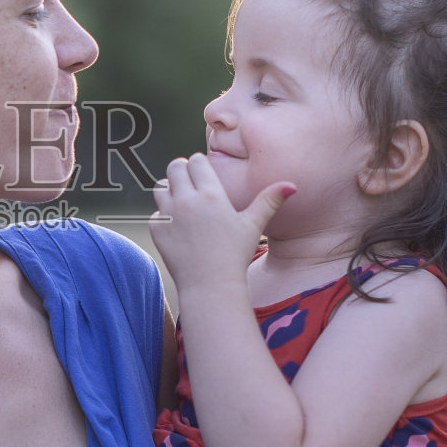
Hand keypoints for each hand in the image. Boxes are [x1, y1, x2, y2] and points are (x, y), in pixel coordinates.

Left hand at [149, 153, 294, 293]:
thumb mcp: (254, 225)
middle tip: (189, 182)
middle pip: (174, 167)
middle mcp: (187, 200)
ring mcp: (169, 214)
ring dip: (170, 191)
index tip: (204, 174)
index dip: (199, 165)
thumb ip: (269, 201)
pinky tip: (178, 227)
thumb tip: (291, 185)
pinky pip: (156, 212)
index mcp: (211, 194)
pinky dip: (164, 216)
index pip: (196, 160)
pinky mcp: (157, 230)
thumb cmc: (234, 255)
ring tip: (183, 202)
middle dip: (181, 171)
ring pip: (160, 187)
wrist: (211, 285)